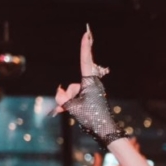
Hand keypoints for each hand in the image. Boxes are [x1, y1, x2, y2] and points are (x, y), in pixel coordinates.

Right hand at [54, 29, 128, 145]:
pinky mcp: (91, 99)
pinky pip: (76, 99)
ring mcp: (91, 92)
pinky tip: (62, 111)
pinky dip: (70, 105)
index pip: (85, 61)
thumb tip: (60, 92)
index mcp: (90, 82)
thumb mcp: (72, 107)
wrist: (105, 131)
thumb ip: (63, 98)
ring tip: (69, 113)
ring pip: (73, 94)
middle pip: (73, 86)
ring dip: (69, 103)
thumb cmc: (92, 117)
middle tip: (65, 107)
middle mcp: (92, 85)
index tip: (87, 34)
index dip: (85, 47)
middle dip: (68, 97)